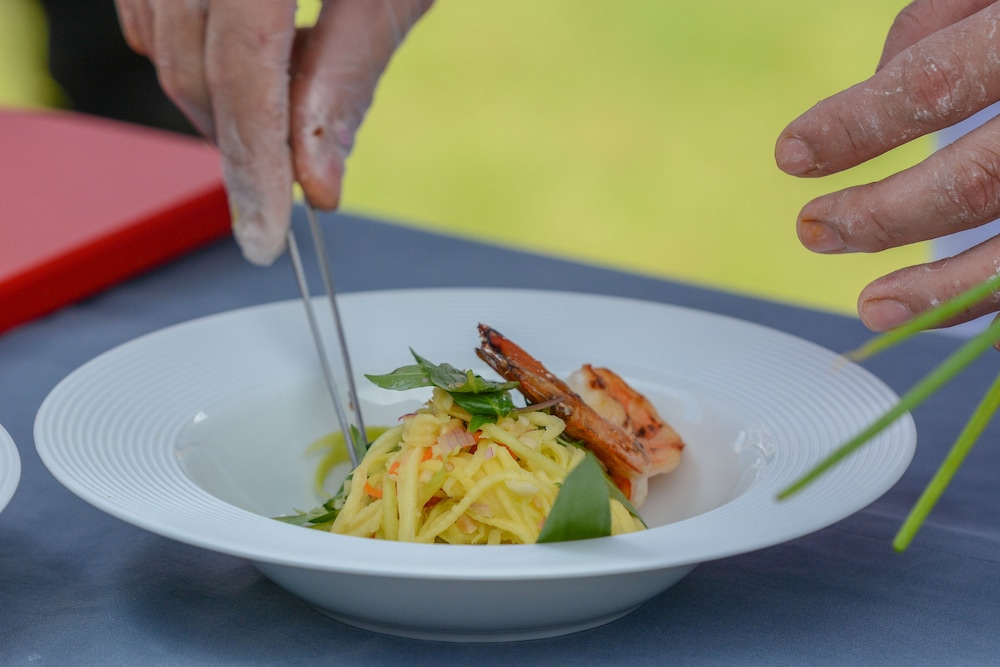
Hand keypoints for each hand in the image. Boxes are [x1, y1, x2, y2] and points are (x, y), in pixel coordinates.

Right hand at [115, 0, 432, 264]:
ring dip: (220, 99)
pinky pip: (148, 12)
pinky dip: (195, 53)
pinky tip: (251, 55)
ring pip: (159, 47)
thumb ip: (349, 76)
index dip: (255, 167)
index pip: (240, 76)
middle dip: (244, 142)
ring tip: (287, 100)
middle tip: (295, 174)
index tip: (265, 240)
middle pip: (191, 70)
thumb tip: (317, 183)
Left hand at [775, 0, 999, 330]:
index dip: (858, 124)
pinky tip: (956, 309)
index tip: (793, 156)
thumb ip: (949, 15)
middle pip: (980, 177)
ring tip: (871, 308)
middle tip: (814, 229)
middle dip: (884, 214)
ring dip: (945, 289)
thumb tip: (886, 77)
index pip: (936, 81)